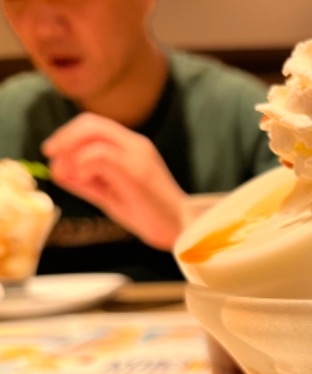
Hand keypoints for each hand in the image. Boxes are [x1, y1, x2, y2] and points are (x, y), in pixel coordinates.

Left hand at [42, 113, 186, 250]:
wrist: (181, 230)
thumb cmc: (149, 215)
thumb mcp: (110, 195)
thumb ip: (86, 182)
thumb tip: (57, 170)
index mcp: (132, 147)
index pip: (94, 125)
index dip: (67, 134)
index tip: (52, 153)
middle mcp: (136, 144)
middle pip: (91, 123)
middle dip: (63, 137)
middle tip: (50, 155)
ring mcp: (138, 155)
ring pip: (93, 133)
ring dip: (71, 153)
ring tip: (73, 177)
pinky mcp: (136, 171)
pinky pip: (99, 155)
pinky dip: (83, 166)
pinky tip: (86, 181)